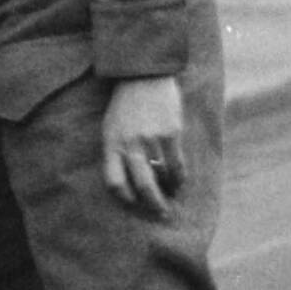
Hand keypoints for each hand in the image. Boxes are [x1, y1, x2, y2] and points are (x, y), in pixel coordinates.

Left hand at [99, 76, 186, 218]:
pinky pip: (177, 165)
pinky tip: (180, 182)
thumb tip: (128, 183)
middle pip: (142, 185)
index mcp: (111, 143)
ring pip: (163, 177)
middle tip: (161, 213)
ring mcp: (151, 139)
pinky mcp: (171, 133)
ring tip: (172, 195)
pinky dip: (180, 177)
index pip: (114, 181)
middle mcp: (130, 143)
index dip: (125, 198)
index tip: (134, 203)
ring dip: (169, 190)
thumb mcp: (111, 127)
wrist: (144, 76)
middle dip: (153, 204)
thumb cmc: (125, 106)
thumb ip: (116, 152)